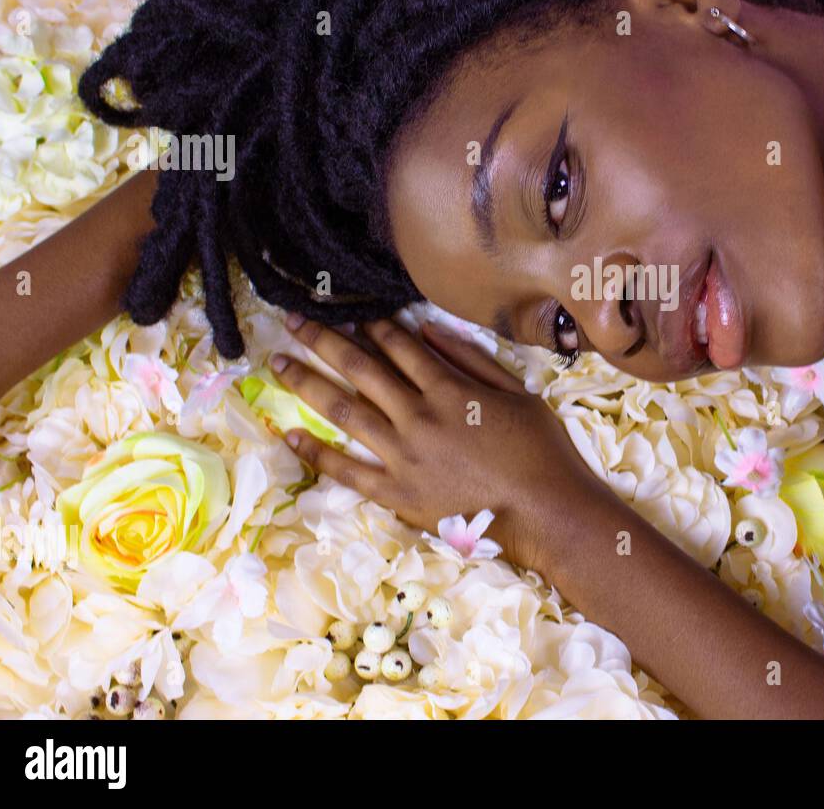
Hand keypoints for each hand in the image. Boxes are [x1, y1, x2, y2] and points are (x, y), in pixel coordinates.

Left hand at [268, 313, 596, 572]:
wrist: (544, 512)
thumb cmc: (540, 450)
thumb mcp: (516, 392)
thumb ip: (471, 359)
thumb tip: (426, 329)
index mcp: (448, 389)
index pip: (399, 346)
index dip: (372, 325)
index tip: (349, 310)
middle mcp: (416, 416)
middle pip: (360, 368)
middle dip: (324, 339)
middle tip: (293, 320)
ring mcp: (402, 456)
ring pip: (344, 411)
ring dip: (307, 383)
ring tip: (279, 363)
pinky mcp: (396, 493)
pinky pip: (347, 471)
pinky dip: (316, 454)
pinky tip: (290, 435)